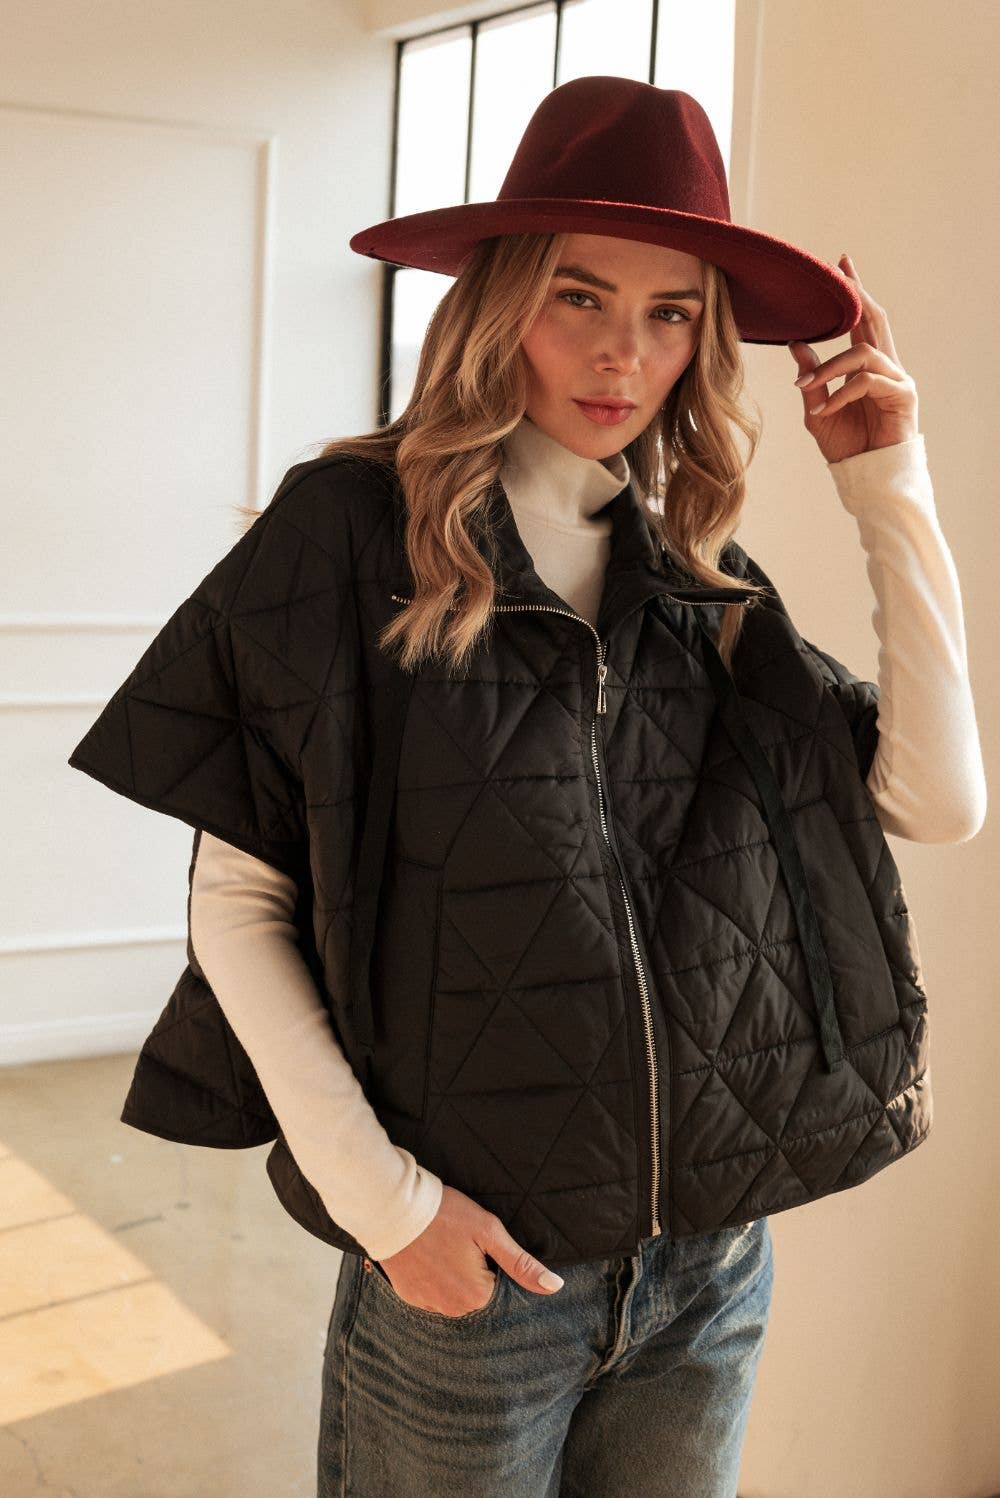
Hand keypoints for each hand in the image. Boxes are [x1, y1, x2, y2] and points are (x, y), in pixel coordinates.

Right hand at [375, 1183, 563, 1316]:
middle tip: (459, 1240)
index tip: (477, 1242)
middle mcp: (454, 1309)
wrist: (393, 1209)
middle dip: (474, 1269)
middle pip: (477, 1291)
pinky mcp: (409, 1296)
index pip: (500, 1284)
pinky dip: (433, 1276)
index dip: (492, 1260)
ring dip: (453, 1274)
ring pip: (454, 1293)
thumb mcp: (489, 1231)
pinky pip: (431, 1292)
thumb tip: (555, 1286)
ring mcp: (429, 1305)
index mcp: (478, 1296)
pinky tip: (427, 1254)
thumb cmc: (445, 1215)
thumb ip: (521, 1263)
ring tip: (442, 1244)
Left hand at [788, 251, 918, 462]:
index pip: (863, 321)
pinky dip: (841, 393)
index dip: (855, 292)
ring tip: (807, 389)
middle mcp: (886, 367)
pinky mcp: (903, 395)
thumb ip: (811, 379)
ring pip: (863, 353)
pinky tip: (825, 409)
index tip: (841, 265)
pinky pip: (867, 381)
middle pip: (876, 320)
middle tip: (841, 273)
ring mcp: (897, 380)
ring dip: (830, 368)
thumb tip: (796, 345)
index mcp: (867, 366)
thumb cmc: (846, 446)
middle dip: (859, 295)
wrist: (865, 475)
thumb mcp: (817, 410)